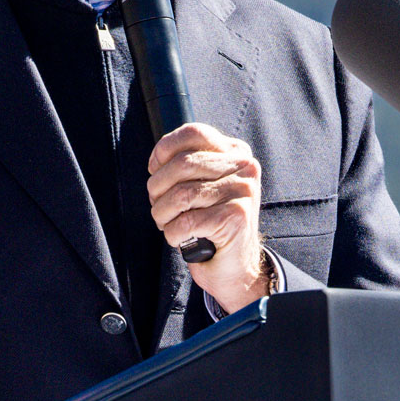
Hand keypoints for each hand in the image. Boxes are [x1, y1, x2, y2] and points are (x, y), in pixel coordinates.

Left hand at [147, 123, 270, 314]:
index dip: (164, 149)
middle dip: (158, 187)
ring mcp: (243, 191)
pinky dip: (173, 234)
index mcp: (235, 153)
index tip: (155, 169)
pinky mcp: (236, 217)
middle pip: (183, 163)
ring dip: (162, 213)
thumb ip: (188, 165)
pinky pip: (186, 221)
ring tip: (166, 223)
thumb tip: (157, 160)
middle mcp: (244, 167)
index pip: (194, 133)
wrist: (235, 268)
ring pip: (181, 194)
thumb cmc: (211, 225)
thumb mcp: (203, 185)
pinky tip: (180, 238)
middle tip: (156, 204)